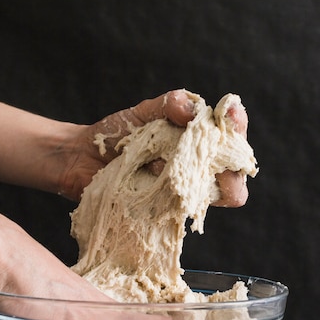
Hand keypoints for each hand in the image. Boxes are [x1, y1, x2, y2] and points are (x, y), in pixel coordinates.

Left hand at [58, 89, 249, 205]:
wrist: (82, 160)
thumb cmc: (116, 135)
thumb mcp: (143, 112)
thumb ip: (168, 104)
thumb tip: (193, 111)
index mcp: (198, 145)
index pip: (234, 140)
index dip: (238, 127)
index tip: (229, 114)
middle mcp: (196, 173)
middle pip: (235, 179)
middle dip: (230, 162)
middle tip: (212, 148)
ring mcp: (180, 197)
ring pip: (210, 197)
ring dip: (194, 177)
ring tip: (168, 161)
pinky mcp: (162, 215)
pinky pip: (177, 211)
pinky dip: (167, 195)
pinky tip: (149, 181)